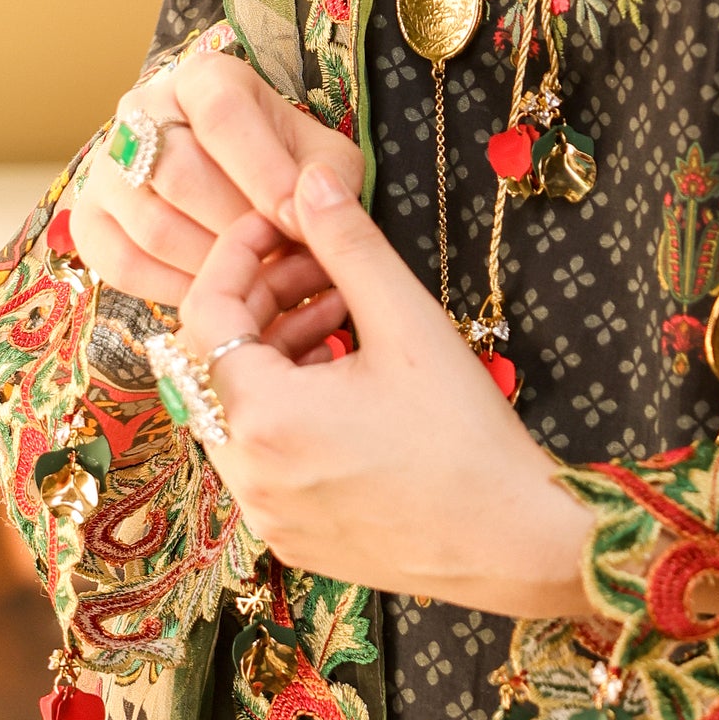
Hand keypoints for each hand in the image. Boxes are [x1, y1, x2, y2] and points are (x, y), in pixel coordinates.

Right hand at [70, 35, 337, 318]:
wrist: (235, 183)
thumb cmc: (286, 166)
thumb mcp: (321, 159)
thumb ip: (324, 180)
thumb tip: (302, 211)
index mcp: (204, 78)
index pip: (222, 114)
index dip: (262, 173)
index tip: (297, 222)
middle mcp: (143, 109)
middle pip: (181, 174)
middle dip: (237, 228)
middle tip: (277, 259)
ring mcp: (108, 164)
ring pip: (152, 225)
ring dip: (210, 264)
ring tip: (253, 277)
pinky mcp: (88, 217)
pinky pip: (121, 264)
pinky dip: (172, 288)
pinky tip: (212, 291)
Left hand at [177, 132, 595, 621]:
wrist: (514, 539)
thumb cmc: (466, 434)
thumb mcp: (407, 322)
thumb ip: (348, 244)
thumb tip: (310, 180)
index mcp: (264, 418)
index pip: (205, 314)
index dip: (236, 255)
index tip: (278, 226)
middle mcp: (248, 473)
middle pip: (216, 363)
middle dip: (262, 302)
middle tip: (320, 269)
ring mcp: (265, 512)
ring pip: (238, 411)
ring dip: (276, 354)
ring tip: (341, 320)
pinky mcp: (291, 536)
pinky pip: (262, 457)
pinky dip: (287, 410)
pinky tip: (344, 383)